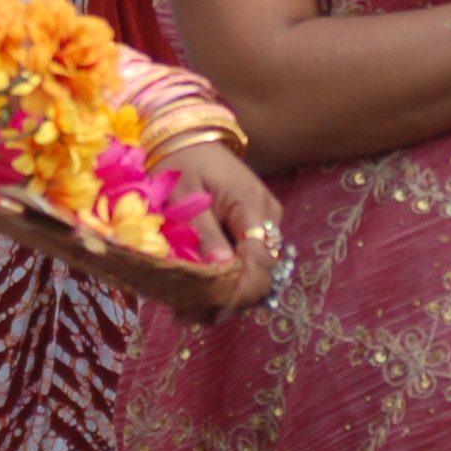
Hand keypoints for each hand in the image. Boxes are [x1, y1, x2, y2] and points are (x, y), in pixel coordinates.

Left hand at [137, 138, 279, 323]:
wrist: (190, 135)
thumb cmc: (183, 161)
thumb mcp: (185, 196)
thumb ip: (204, 233)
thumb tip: (220, 270)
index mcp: (251, 205)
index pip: (259, 260)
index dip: (241, 290)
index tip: (213, 312)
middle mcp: (267, 216)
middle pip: (260, 272)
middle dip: (229, 299)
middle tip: (187, 315)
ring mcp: (264, 222)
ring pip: (255, 271)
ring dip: (226, 294)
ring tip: (186, 309)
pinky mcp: (253, 226)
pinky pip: (247, 260)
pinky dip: (226, 279)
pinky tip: (196, 292)